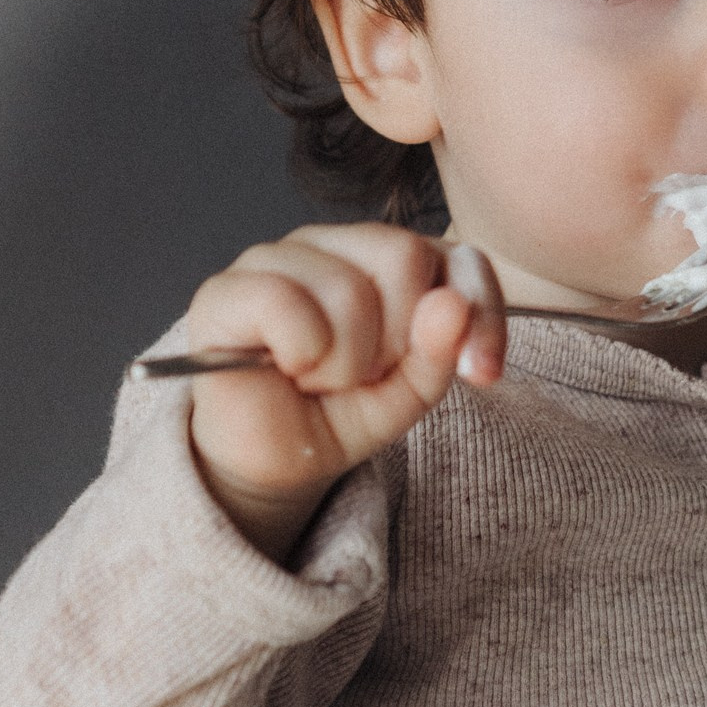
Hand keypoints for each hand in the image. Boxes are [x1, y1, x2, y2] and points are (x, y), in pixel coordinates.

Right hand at [182, 227, 506, 559]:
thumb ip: (440, 349)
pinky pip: (286, 302)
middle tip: (368, 374)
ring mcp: (275, 258)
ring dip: (346, 361)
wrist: (273, 462)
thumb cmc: (340, 413)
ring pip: (347, 288)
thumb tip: (451, 303)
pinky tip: (288, 368)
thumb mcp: (412, 391)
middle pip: (404, 256)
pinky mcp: (226, 290)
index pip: (458, 254)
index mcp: (386, 258)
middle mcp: (332, 244)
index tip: (481, 372)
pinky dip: (303, 353)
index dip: (479, 312)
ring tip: (323, 378)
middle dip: (399, 339)